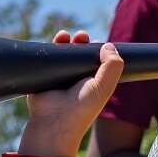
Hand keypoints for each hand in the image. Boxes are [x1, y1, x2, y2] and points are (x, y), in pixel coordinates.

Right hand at [17, 31, 123, 156]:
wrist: (54, 121)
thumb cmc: (81, 108)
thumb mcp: (104, 86)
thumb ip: (112, 66)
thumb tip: (108, 45)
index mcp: (94, 83)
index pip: (98, 61)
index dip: (99, 49)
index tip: (98, 43)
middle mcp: (77, 80)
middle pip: (81, 54)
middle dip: (82, 42)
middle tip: (82, 37)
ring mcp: (60, 77)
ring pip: (65, 53)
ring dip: (68, 41)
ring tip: (69, 35)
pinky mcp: (45, 75)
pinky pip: (48, 56)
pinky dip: (53, 45)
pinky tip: (59, 37)